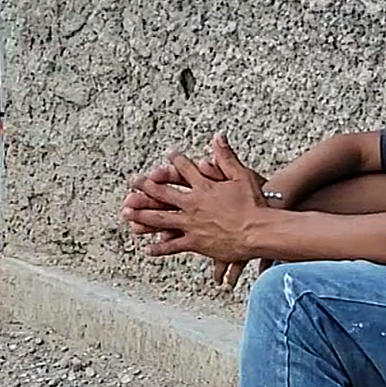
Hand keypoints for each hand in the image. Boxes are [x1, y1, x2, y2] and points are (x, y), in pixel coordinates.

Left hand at [123, 135, 272, 263]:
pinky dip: (160, 247)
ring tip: (127, 213)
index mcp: (203, 187)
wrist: (257, 232)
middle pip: (164, 193)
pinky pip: (173, 245)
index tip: (167, 155)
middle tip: (133, 183)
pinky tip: (147, 249)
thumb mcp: (241, 176)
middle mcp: (192, 204)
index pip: (184, 170)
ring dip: (142, 215)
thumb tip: (218, 136)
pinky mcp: (195, 242)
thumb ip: (226, 157)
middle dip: (146, 187)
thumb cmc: (254, 205)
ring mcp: (191, 224)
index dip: (175, 161)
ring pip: (161, 219)